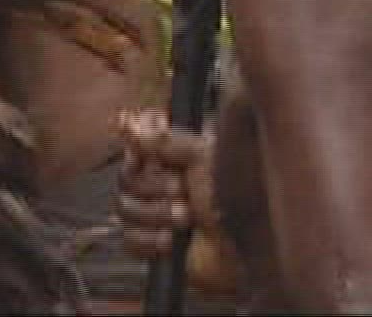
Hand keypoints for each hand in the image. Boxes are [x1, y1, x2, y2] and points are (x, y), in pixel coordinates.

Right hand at [117, 108, 240, 295]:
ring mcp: (157, 214)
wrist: (246, 248)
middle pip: (126, 178)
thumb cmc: (236, 198)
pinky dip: (150, 241)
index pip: (135, 147)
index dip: (138, 155)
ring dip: (157, 215)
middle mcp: (163, 183)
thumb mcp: (203, 156)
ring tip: (186, 219)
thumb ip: (164, 139)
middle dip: (156, 188)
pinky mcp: (154, 245)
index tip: (146, 158)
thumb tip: (131, 122)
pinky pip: (129, 239)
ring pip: (125, 209)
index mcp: (175, 158)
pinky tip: (172, 241)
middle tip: (183, 190)